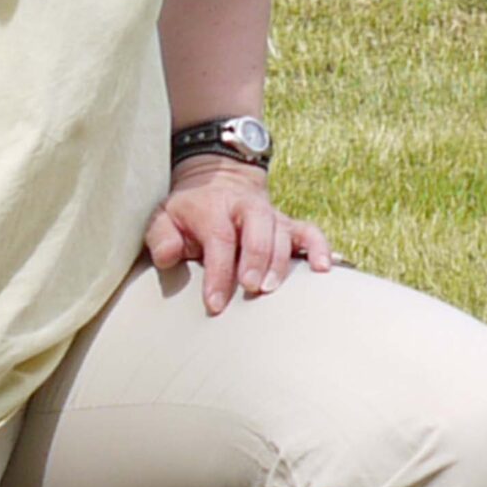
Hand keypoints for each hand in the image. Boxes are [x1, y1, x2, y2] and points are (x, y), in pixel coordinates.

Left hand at [143, 157, 333, 314]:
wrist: (217, 182)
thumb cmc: (188, 212)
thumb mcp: (163, 219)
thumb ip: (161, 237)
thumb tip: (167, 256)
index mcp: (214, 208)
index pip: (220, 239)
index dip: (219, 272)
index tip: (215, 303)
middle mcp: (246, 208)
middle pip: (258, 231)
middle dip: (256, 260)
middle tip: (251, 289)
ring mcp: (271, 215)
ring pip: (284, 234)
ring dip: (281, 262)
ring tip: (272, 288)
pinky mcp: (288, 224)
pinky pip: (310, 233)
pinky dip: (319, 249)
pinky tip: (324, 269)